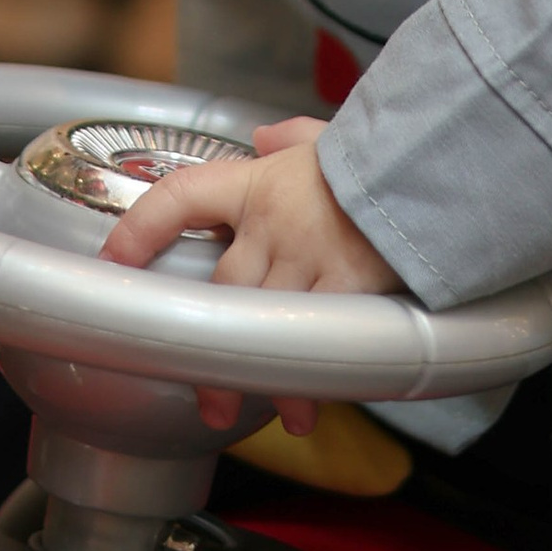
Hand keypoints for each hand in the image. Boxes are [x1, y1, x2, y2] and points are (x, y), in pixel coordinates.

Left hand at [100, 117, 406, 434]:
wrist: (438, 160)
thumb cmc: (384, 154)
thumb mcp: (331, 137)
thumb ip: (294, 140)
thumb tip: (268, 136)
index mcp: (257, 183)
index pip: (178, 199)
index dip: (139, 231)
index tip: (113, 262)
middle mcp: (272, 224)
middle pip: (220, 289)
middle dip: (202, 344)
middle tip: (201, 390)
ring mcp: (306, 259)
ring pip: (263, 328)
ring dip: (255, 377)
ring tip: (248, 414)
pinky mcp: (345, 289)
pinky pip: (314, 346)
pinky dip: (308, 383)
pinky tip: (305, 408)